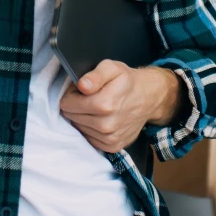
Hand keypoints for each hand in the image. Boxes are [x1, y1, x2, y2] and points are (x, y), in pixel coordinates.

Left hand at [59, 60, 181, 152]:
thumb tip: (82, 85)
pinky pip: (89, 139)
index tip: (79, 90)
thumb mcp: (112, 67)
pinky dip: (90, 129)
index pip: (67, 104)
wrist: (148, 98)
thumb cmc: (127, 81)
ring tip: (95, 107)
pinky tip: (100, 119)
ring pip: (79, 128)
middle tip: (88, 97)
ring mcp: (110, 138)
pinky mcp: (112, 147)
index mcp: (105, 104)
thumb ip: (95, 75)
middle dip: (75, 106)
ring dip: (82, 118)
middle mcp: (107, 125)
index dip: (70, 94)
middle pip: (71, 117)